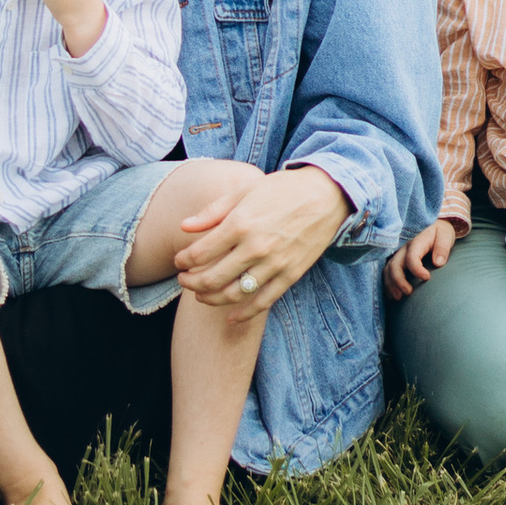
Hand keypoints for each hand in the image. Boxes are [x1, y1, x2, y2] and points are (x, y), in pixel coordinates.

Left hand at [174, 163, 349, 314]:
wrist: (326, 196)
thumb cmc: (282, 189)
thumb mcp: (244, 190)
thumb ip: (212, 211)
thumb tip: (184, 226)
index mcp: (240, 223)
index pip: (200, 252)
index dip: (184, 260)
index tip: (179, 261)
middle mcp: (255, 247)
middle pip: (213, 278)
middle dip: (192, 283)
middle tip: (183, 280)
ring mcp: (274, 264)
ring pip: (234, 294)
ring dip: (211, 299)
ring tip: (200, 295)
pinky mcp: (290, 276)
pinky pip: (262, 302)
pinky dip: (243, 313)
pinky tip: (229, 315)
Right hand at [384, 217, 459, 301]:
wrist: (434, 226)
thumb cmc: (441, 233)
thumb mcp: (446, 235)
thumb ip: (442, 248)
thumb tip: (438, 263)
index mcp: (416, 241)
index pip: (411, 257)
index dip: (417, 270)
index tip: (427, 278)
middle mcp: (404, 248)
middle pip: (394, 265)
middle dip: (398, 281)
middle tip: (408, 292)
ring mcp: (399, 254)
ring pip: (388, 270)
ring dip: (391, 285)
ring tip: (398, 297)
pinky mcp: (397, 260)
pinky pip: (387, 272)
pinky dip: (388, 284)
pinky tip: (392, 295)